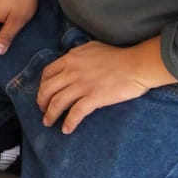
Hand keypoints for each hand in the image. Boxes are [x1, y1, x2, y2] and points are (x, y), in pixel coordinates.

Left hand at [38, 41, 162, 133]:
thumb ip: (77, 54)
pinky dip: (69, 122)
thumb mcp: (91, 47)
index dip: (42, 86)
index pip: (47, 73)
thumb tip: (70, 59)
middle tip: (43, 110)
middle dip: (41, 102)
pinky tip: (66, 129)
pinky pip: (75, 113)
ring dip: (50, 115)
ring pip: (57, 102)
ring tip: (48, 122)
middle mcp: (71, 72)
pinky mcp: (93, 98)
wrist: (136, 65)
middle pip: (47, 89)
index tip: (43, 93)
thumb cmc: (117, 56)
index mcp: (70, 59)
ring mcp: (82, 85)